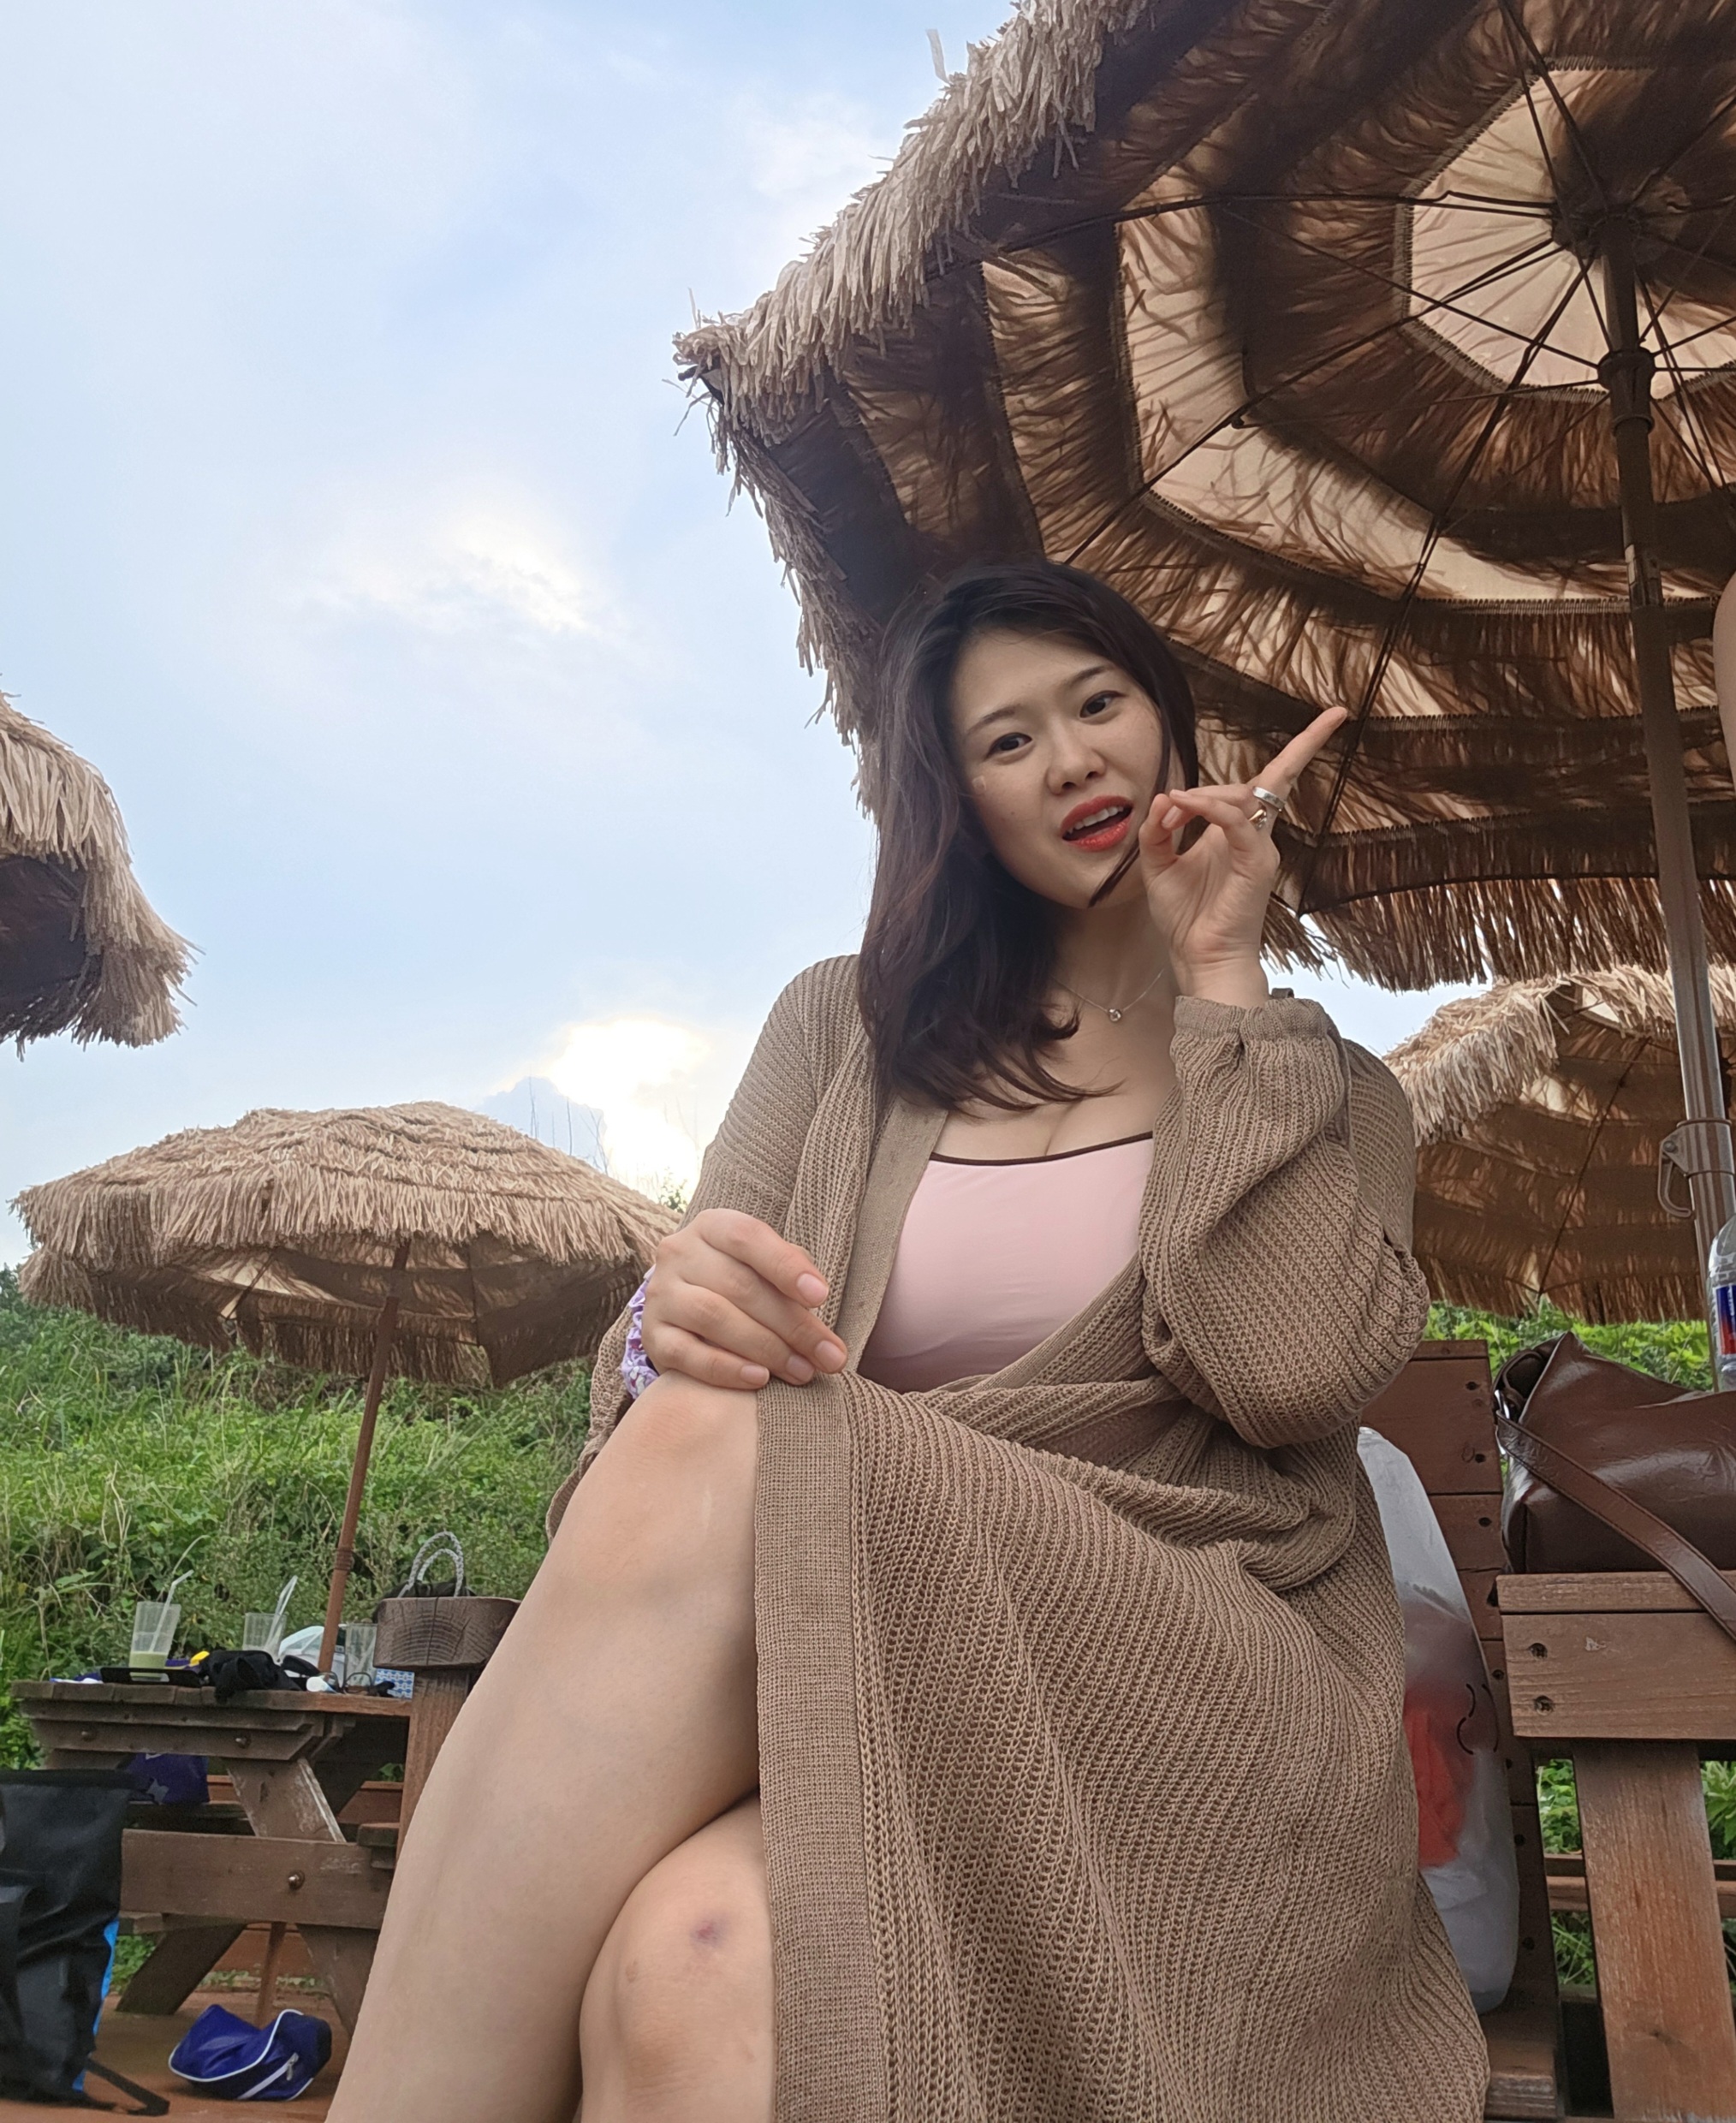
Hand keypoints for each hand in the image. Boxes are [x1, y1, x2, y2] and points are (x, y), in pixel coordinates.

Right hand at [639, 1208, 848, 1390]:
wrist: (684, 1309)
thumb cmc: (739, 1282)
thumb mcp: (762, 1264)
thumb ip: (789, 1269)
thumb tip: (816, 1294)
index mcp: (712, 1227)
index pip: (748, 1237)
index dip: (786, 1266)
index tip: (821, 1296)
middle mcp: (679, 1253)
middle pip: (739, 1285)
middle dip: (792, 1324)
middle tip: (829, 1356)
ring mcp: (661, 1295)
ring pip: (714, 1318)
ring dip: (766, 1348)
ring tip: (802, 1371)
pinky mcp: (652, 1336)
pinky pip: (687, 1355)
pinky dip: (726, 1369)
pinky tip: (760, 1379)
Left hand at [1138, 708, 1347, 1004]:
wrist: (1200, 959)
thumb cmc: (1186, 918)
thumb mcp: (1159, 866)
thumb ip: (1159, 830)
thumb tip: (1163, 796)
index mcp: (1238, 834)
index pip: (1273, 780)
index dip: (1305, 745)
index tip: (1337, 714)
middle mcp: (1256, 836)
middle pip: (1249, 784)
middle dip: (1200, 790)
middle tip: (1165, 819)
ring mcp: (1260, 848)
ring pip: (1241, 797)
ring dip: (1198, 799)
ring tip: (1167, 819)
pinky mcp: (1257, 861)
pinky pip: (1238, 820)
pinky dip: (1210, 807)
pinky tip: (1184, 807)